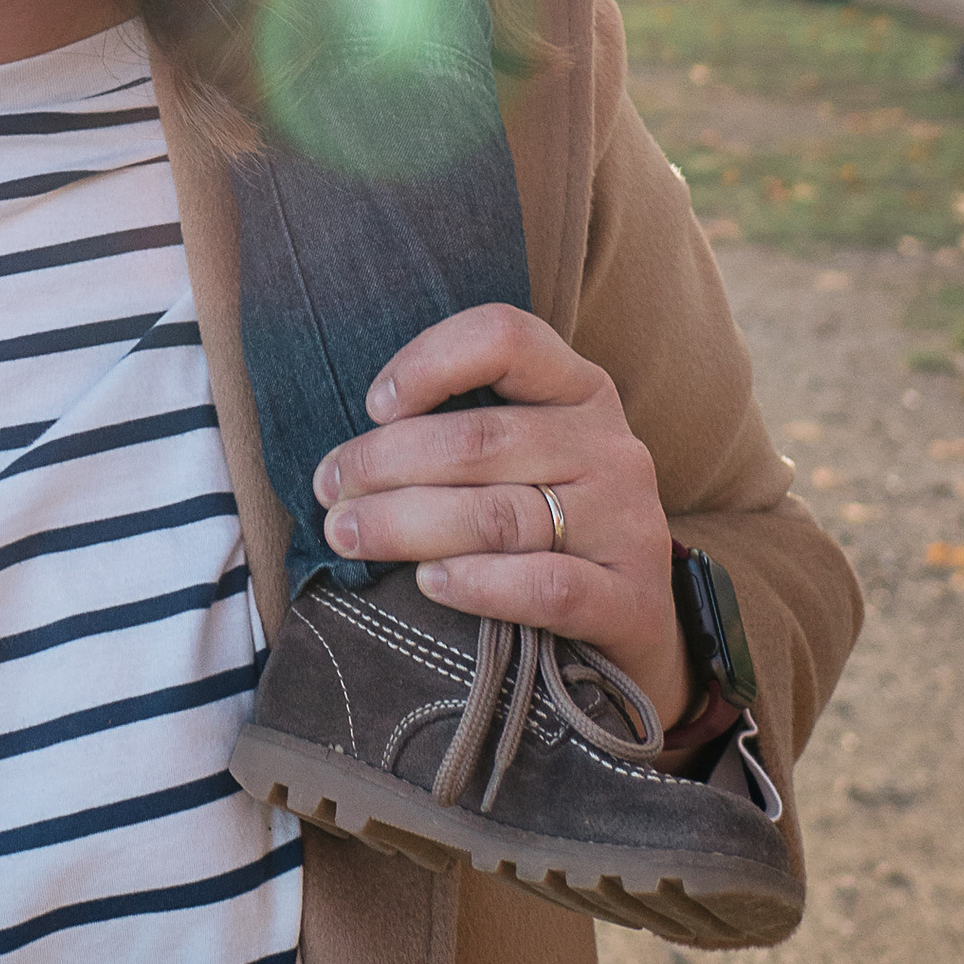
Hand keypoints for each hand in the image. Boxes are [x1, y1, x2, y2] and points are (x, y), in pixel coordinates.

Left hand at [311, 304, 692, 726]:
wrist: (635, 625)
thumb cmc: (549, 525)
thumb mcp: (523, 456)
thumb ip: (460, 431)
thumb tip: (347, 453)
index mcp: (581, 390)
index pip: (505, 339)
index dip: (429, 361)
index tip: (372, 407)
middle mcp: (612, 447)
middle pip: (480, 438)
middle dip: (384, 463)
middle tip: (328, 492)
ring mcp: (629, 524)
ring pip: (500, 515)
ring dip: (406, 524)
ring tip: (348, 535)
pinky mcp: (633, 600)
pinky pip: (546, 586)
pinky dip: (479, 584)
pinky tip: (429, 582)